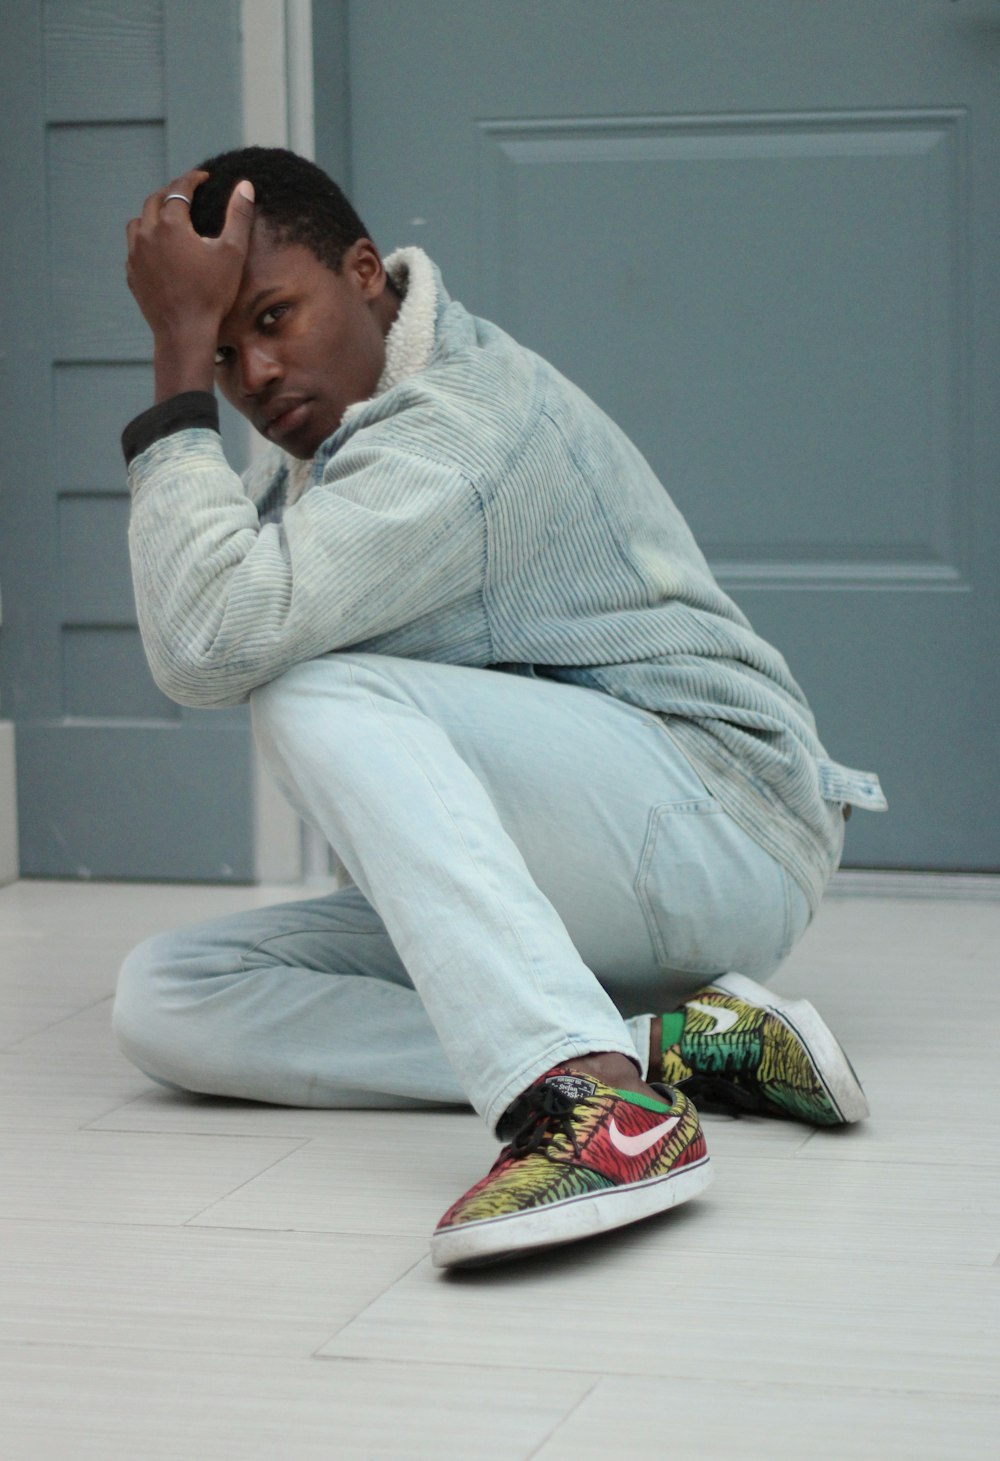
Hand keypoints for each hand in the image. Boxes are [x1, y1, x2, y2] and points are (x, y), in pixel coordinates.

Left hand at [125, 169, 254, 397]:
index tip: (204, 178)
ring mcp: (135, 255)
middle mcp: (147, 234)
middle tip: (187, 195)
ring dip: (153, 214)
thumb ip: (238, 216)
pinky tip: (159, 249)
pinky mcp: (132, 274)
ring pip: (138, 222)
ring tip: (169, 219)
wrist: (184, 333)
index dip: (193, 180)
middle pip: (154, 200)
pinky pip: (134, 248)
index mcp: (170, 224)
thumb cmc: (212, 294)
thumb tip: (245, 186)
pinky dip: (145, 240)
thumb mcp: (232, 253)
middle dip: (171, 193)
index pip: (179, 189)